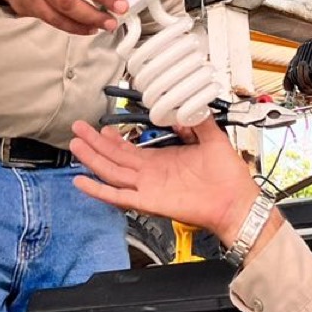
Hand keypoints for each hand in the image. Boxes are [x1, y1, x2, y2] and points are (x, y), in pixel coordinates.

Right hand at [69, 117, 260, 240]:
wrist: (236, 201)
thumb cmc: (227, 177)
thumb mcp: (212, 138)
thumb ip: (197, 122)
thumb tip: (182, 109)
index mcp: (162, 161)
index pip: (129, 149)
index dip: (113, 139)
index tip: (101, 128)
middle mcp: (150, 175)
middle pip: (114, 158)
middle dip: (94, 143)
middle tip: (77, 129)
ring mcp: (147, 188)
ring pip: (111, 172)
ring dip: (92, 159)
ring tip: (75, 145)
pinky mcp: (148, 201)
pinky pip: (118, 196)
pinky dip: (98, 190)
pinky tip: (82, 180)